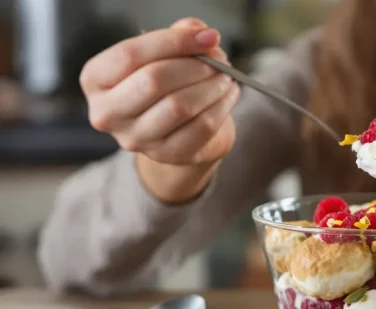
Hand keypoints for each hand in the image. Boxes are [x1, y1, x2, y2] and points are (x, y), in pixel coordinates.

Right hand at [80, 18, 240, 201]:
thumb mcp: (164, 54)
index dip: (173, 42)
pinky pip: (200, 128)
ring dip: (211, 87)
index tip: (208, 37)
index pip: (130, 54)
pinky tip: (229, 95)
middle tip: (220, 61)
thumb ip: (178, 36)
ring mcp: (135, 138)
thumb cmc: (166, 83)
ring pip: (180, 106)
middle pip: (154, 81)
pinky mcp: (166, 155)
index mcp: (96, 79)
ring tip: (226, 77)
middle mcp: (107, 113)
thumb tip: (203, 36)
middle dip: (195, 66)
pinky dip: (221, 107)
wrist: (178, 129)